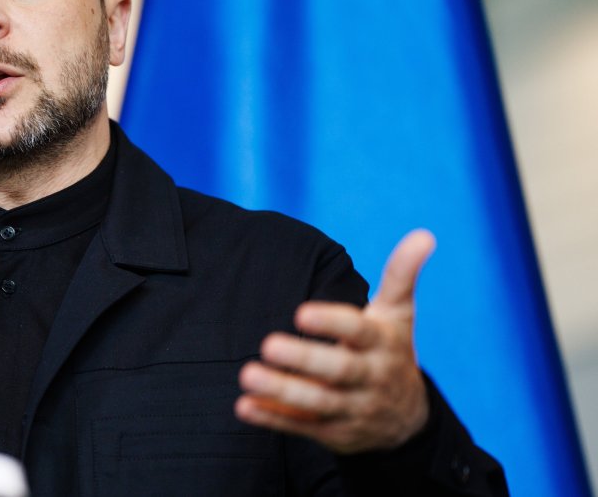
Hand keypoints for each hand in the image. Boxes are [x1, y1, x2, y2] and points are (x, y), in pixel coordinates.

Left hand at [234, 229, 434, 453]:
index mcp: (382, 344)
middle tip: (268, 345)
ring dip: (281, 390)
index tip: (301, 313)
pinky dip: (274, 419)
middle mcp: (370, 379)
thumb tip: (424, 234)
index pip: (359, 332)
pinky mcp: (334, 433)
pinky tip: (244, 407)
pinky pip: (302, 427)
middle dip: (304, 360)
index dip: (332, 323)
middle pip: (338, 371)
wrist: (408, 420)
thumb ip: (401, 275)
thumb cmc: (391, 351)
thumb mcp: (399, 315)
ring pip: (317, 402)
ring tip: (248, 374)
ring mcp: (353, 410)